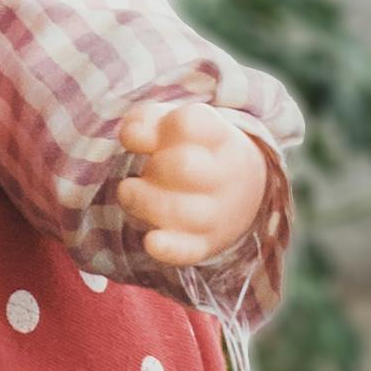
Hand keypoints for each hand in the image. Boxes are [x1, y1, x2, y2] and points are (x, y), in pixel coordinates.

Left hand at [115, 101, 267, 267]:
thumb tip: (132, 136)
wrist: (240, 195)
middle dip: (155, 165)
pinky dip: (167, 248)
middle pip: (184, 165)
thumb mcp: (173, 125)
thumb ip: (146, 120)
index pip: (190, 123)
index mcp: (218, 137)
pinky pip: (186, 250)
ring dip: (143, 200)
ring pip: (180, 210)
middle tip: (148, 168)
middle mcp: (223, 175)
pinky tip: (151, 240)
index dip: (160, 127)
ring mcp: (215, 213)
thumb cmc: (192, 150)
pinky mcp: (202, 245)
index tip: (146, 139)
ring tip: (130, 191)